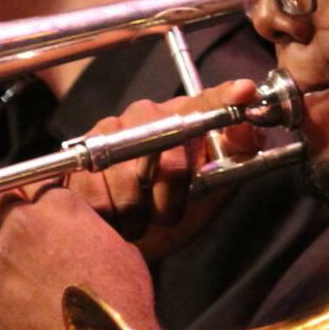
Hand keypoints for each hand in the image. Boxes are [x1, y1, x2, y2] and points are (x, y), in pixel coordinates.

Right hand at [66, 79, 262, 257]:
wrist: (122, 237)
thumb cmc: (170, 209)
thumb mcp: (211, 188)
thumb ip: (235, 155)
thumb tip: (250, 123)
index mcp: (184, 119)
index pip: (208, 103)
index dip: (226, 97)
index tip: (245, 92)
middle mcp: (144, 115)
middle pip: (164, 149)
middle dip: (168, 194)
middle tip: (167, 213)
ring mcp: (107, 131)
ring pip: (126, 179)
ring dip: (136, 213)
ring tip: (138, 216)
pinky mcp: (78, 155)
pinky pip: (95, 192)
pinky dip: (109, 217)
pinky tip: (113, 216)